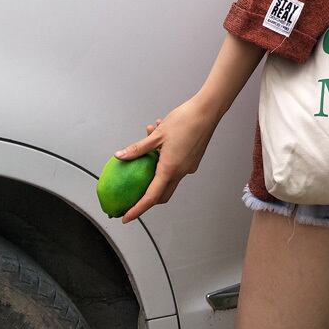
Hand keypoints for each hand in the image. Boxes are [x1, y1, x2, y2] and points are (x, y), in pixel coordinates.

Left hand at [112, 96, 219, 223]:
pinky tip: (162, 139)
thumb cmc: (185, 121)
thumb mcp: (157, 135)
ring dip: (156, 167)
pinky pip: (176, 165)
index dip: (138, 209)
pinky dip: (166, 158)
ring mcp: (189, 166)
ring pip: (168, 175)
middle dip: (147, 196)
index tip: (126, 217)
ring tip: (149, 141)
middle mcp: (181, 171)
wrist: (207, 111)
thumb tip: (120, 156)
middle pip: (162, 193)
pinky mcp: (193, 159)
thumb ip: (138, 148)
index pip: (151, 196)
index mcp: (170, 168)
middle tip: (133, 194)